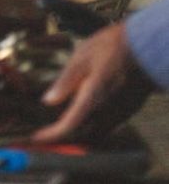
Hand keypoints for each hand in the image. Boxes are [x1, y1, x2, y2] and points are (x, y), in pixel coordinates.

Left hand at [32, 23, 134, 141]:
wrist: (144, 46)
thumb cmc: (111, 46)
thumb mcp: (81, 57)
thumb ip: (65, 82)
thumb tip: (48, 100)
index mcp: (92, 97)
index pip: (69, 125)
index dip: (53, 134)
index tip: (39, 137)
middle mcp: (107, 110)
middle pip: (82, 134)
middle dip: (65, 134)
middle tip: (49, 129)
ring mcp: (120, 113)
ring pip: (96, 132)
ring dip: (80, 130)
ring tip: (64, 120)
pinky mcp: (128, 111)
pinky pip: (108, 125)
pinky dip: (94, 123)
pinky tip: (86, 110)